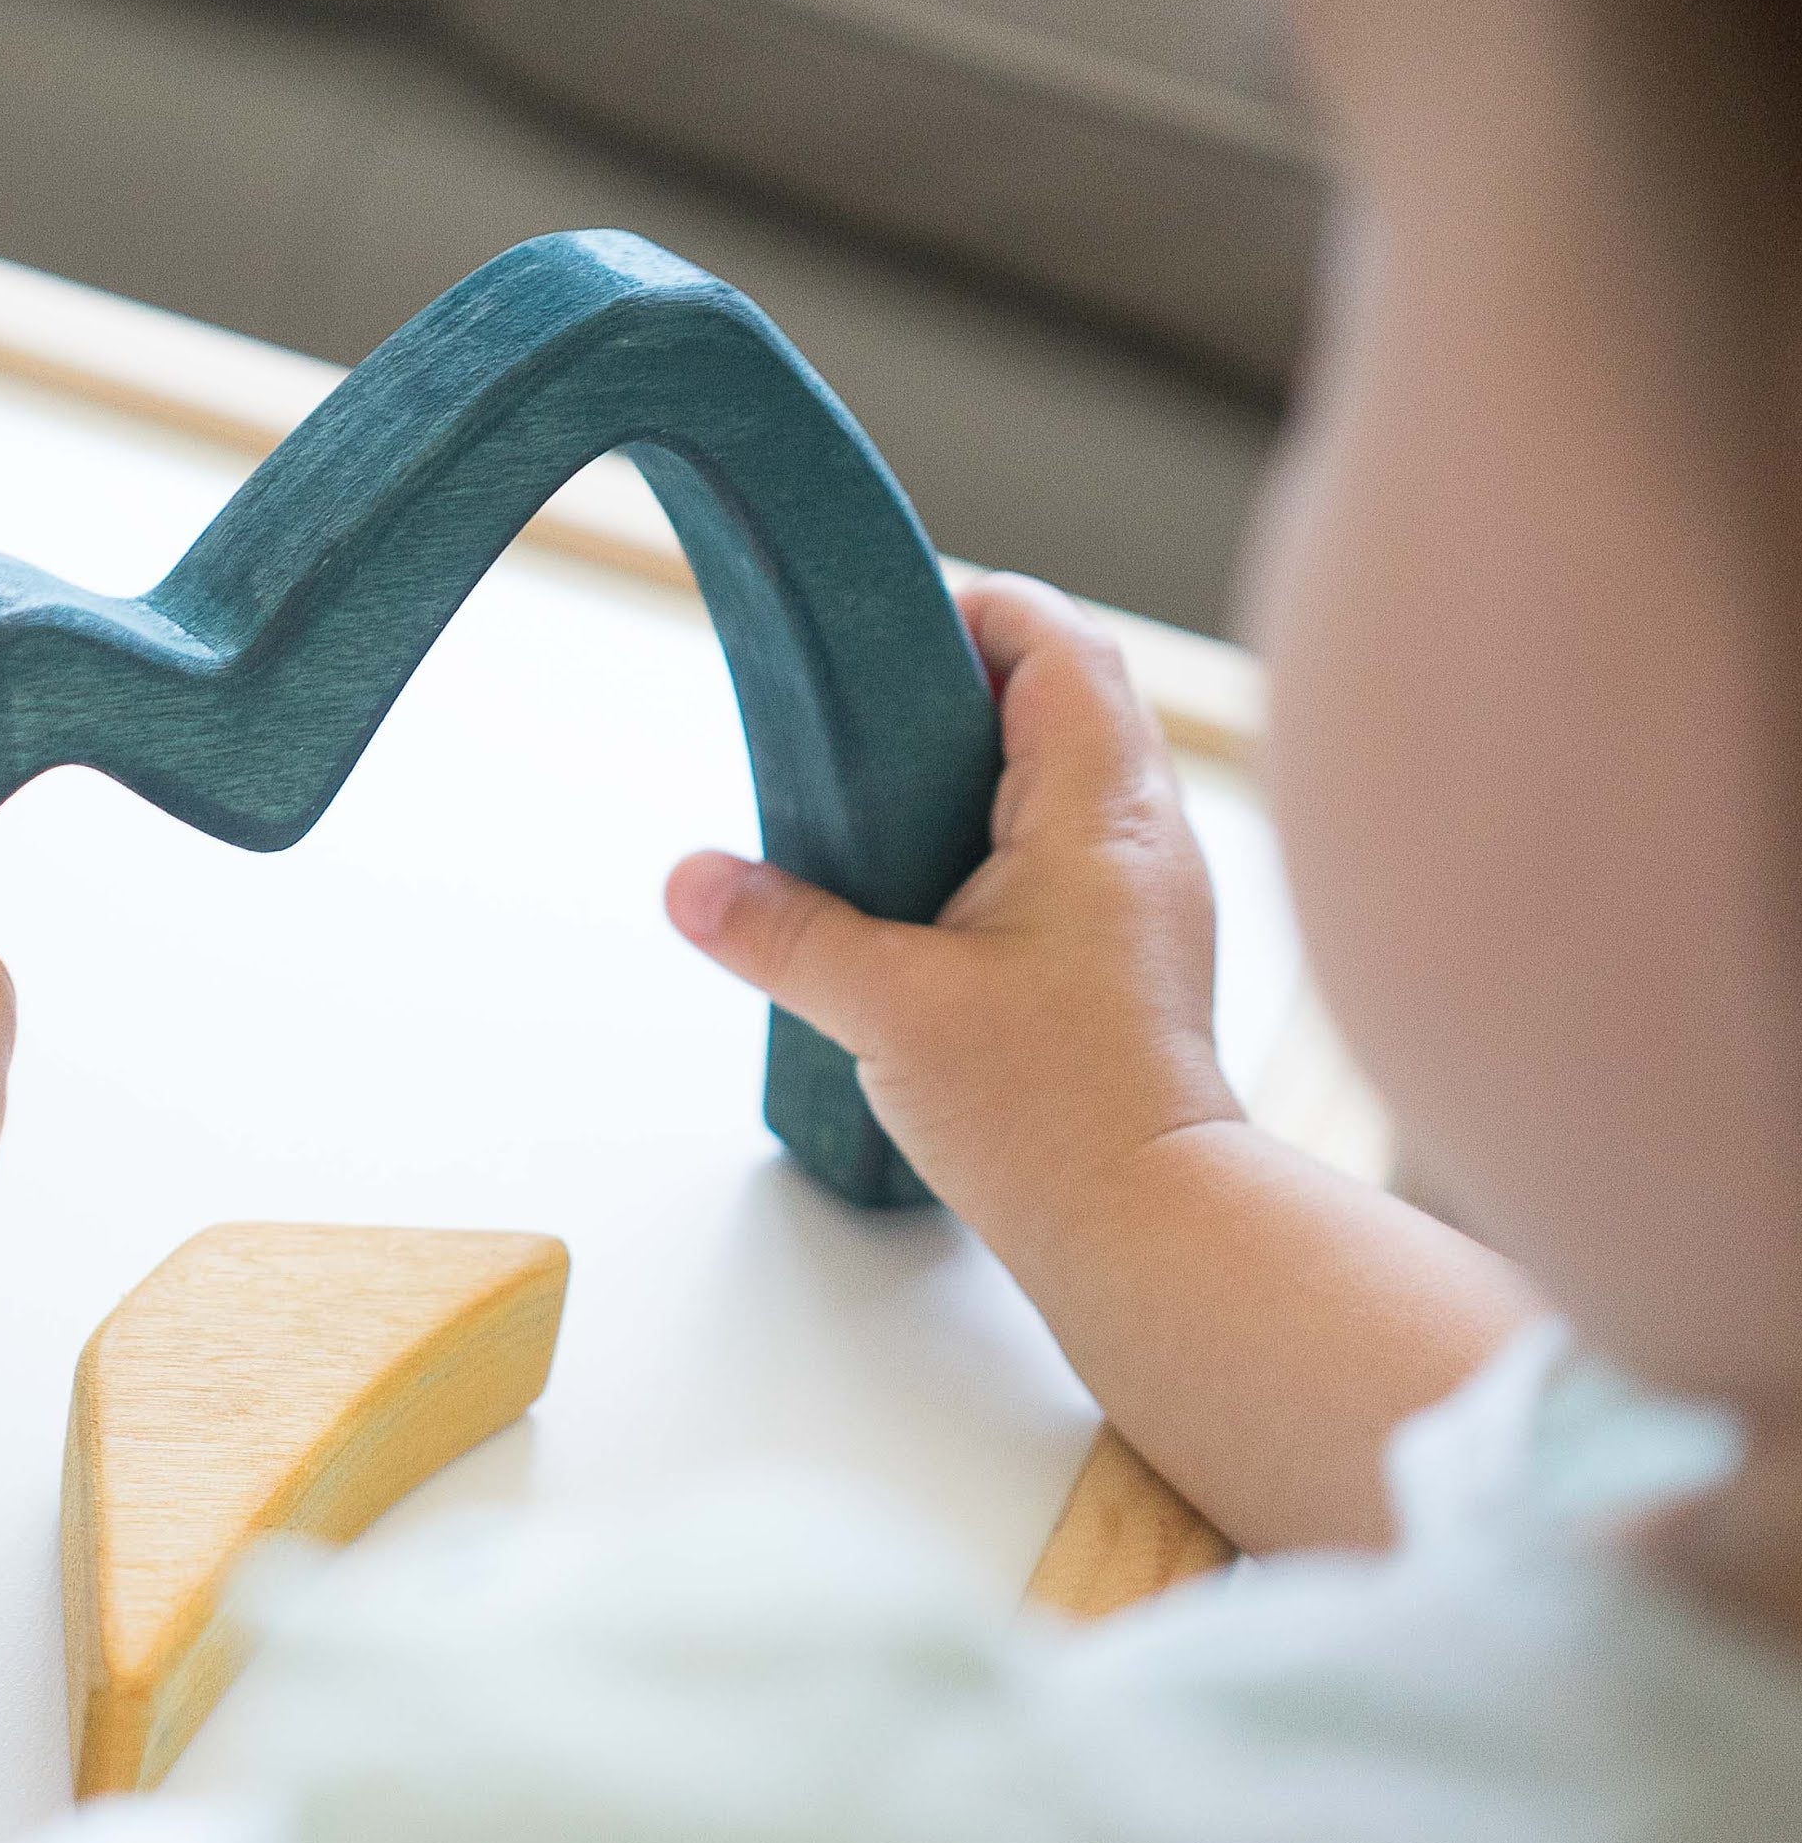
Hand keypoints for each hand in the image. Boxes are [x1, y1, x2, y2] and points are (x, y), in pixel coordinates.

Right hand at [667, 577, 1235, 1282]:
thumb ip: (782, 933)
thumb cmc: (1052, 1115)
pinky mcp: (1137, 949)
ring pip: (1072, 773)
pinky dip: (1001, 835)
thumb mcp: (887, 1009)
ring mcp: (1151, 892)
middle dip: (962, 687)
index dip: (974, 613)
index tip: (885, 640)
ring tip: (880, 807)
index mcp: (1102, 810)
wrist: (1152, 1229)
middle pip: (1067, 693)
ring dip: (981, 767)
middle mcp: (1146, 833)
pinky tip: (930, 894)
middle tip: (862, 723)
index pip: (1058, 643)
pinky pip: (1072, 844)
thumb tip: (690, 881)